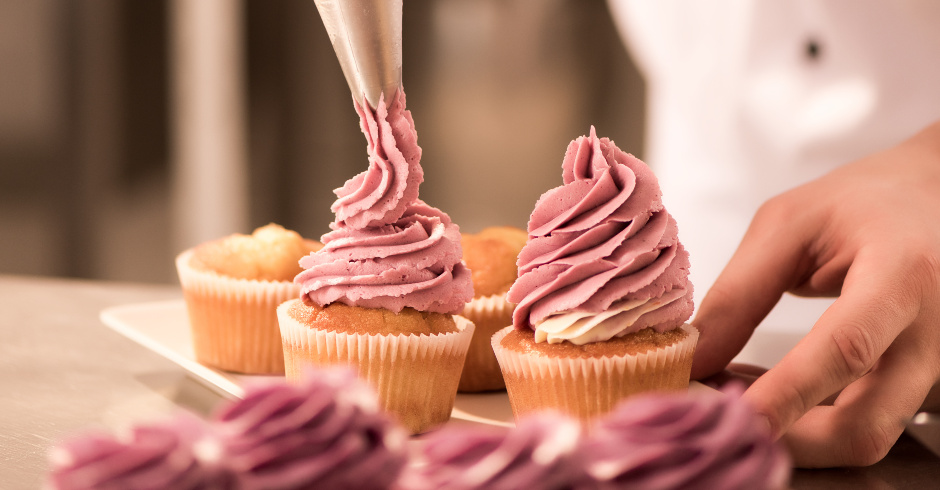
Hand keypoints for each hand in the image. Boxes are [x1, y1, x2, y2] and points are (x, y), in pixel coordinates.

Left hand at [690, 120, 939, 467]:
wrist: (932, 196)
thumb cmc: (860, 203)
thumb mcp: (787, 225)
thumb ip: (740, 292)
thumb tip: (693, 359)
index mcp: (901, 275)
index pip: (846, 348)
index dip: (788, 392)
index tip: (732, 416)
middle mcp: (931, 331)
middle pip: (866, 423)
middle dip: (787, 439)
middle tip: (717, 416)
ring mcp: (933, 363)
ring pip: (865, 435)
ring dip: (793, 434)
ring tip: (733, 393)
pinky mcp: (920, 381)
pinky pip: (865, 422)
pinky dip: (809, 421)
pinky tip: (766, 390)